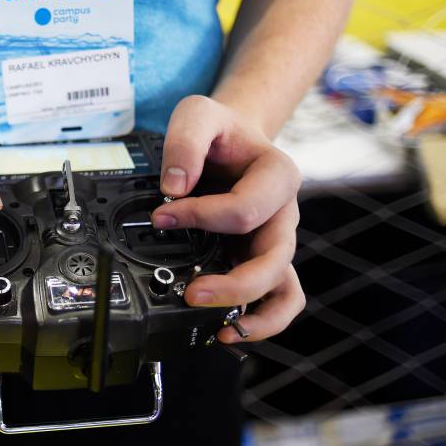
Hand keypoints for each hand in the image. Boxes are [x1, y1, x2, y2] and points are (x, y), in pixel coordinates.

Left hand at [151, 95, 305, 343]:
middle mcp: (283, 213)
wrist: (231, 138)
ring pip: (282, 287)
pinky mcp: (262, 258)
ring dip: (253, 311)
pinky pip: (279, 298)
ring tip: (222, 329)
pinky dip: (262, 319)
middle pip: (274, 259)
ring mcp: (275, 240)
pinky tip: (230, 330)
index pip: (244, 209)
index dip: (200, 217)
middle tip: (192, 292)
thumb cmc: (219, 130)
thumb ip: (186, 143)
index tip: (162, 216)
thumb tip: (173, 188)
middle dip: (234, 283)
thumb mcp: (198, 115)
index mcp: (277, 175)